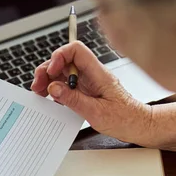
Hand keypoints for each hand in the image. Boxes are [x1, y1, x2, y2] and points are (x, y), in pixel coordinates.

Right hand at [31, 41, 153, 146]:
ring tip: (39, 92)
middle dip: (48, 70)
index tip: (50, 72)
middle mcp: (92, 74)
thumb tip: (53, 88)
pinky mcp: (86, 91)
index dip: (60, 56)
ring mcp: (88, 82)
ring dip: (49, 80)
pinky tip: (50, 99)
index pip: (76, 50)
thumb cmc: (124, 118)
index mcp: (98, 73)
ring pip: (63, 73)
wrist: (137, 125)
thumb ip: (73, 99)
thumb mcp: (96, 112)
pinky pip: (67, 85)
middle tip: (37, 85)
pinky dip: (56, 90)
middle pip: (65, 61)